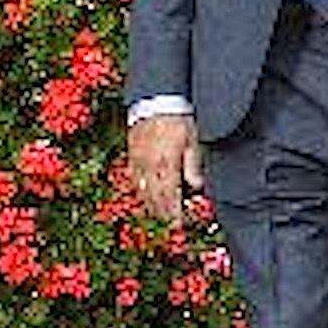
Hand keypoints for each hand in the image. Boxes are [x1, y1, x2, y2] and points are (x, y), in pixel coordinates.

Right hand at [126, 110, 203, 226]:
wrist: (156, 101)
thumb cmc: (180, 120)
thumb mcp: (194, 141)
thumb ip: (194, 165)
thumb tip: (196, 187)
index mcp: (166, 164)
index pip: (168, 197)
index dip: (173, 214)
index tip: (179, 226)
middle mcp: (148, 166)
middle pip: (154, 198)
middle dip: (162, 214)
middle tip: (171, 226)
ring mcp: (137, 161)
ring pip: (141, 191)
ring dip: (151, 205)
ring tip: (161, 216)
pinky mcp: (131, 156)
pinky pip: (134, 180)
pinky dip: (141, 191)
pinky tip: (147, 196)